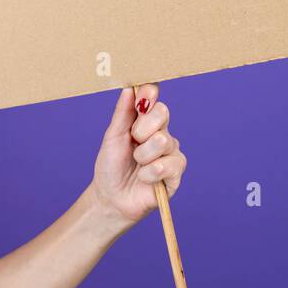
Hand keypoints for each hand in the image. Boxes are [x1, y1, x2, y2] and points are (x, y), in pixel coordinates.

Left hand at [89, 83, 186, 226]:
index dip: (149, 93)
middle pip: (162, 113)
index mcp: (145, 122)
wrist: (111, 198)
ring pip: (163, 141)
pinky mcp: (176, 173)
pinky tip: (145, 179)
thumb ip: (122, 114)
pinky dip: (150, 173)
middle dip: (141, 129)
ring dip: (142, 156)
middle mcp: (162, 133)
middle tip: (132, 142)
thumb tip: (129, 89)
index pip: (154, 99)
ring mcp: (171, 152)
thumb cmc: (110, 166)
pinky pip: (168, 164)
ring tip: (136, 164)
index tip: (142, 97)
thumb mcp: (112, 137)